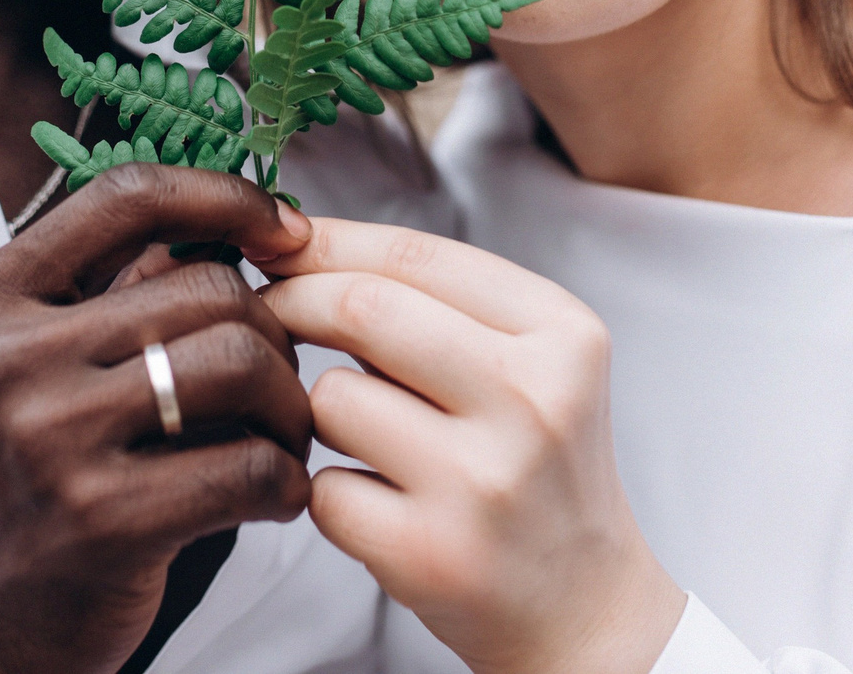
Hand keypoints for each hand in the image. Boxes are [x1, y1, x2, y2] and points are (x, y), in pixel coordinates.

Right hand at [0, 164, 317, 673]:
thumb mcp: (25, 365)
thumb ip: (110, 291)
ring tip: (281, 438)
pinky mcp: (104, 520)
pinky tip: (274, 497)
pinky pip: (249, 467)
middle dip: (272, 332)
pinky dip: (287, 481)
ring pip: (239, 361)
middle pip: (208, 287)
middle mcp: (12, 357)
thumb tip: (232, 225)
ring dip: (289, 404)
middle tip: (276, 383)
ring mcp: (53, 439)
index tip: (286, 231)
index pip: (128, 197)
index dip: (227, 198)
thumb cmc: (21, 480)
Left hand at [252, 218, 685, 673]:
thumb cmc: (537, 472)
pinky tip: (382, 507)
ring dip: (324, 413)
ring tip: (374, 442)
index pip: (416, 255)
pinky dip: (332, 495)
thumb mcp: (531, 366)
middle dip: (294, 302)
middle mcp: (533, 400)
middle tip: (267, 312)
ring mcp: (483, 481)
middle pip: (363, 308)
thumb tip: (301, 246)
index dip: (328, 242)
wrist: (585, 610)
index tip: (278, 245)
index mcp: (563, 335)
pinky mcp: (432, 554)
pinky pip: (323, 489)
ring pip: (333, 397)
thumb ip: (437, 306)